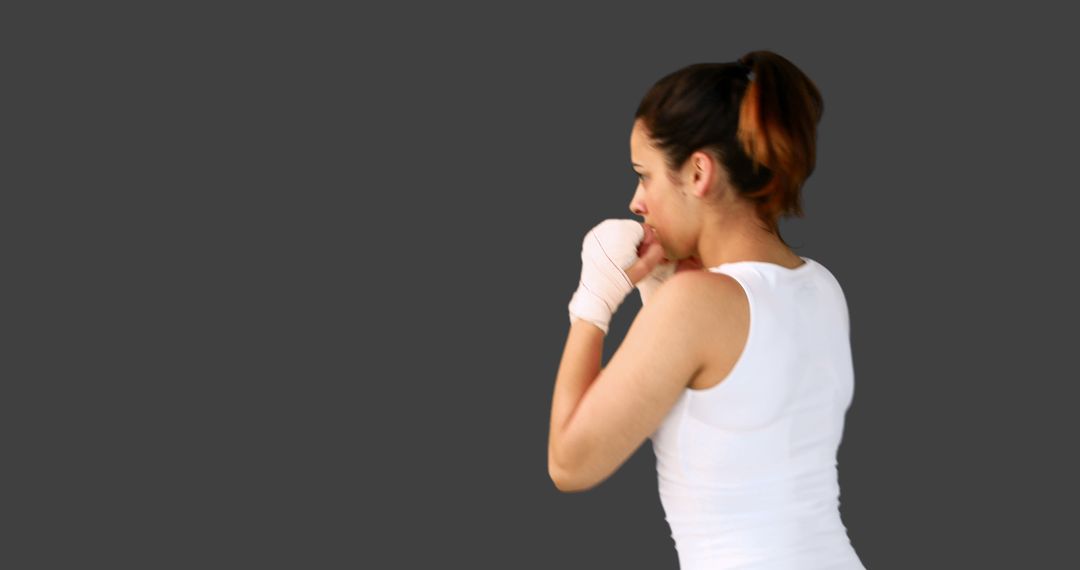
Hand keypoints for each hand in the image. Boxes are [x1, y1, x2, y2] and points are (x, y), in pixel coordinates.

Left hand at [567, 219, 646, 334]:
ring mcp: (597, 231)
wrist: (596, 292)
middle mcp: (606, 227)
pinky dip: (614, 244)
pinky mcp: (590, 238)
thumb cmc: (620, 282)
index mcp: (621, 231)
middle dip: (636, 243)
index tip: (641, 258)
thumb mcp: (644, 269)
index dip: (648, 244)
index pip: (644, 230)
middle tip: (633, 260)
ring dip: (626, 243)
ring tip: (623, 260)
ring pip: (621, 231)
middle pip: (632, 229)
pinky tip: (614, 258)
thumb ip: (656, 253)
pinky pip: (608, 235)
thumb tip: (656, 243)